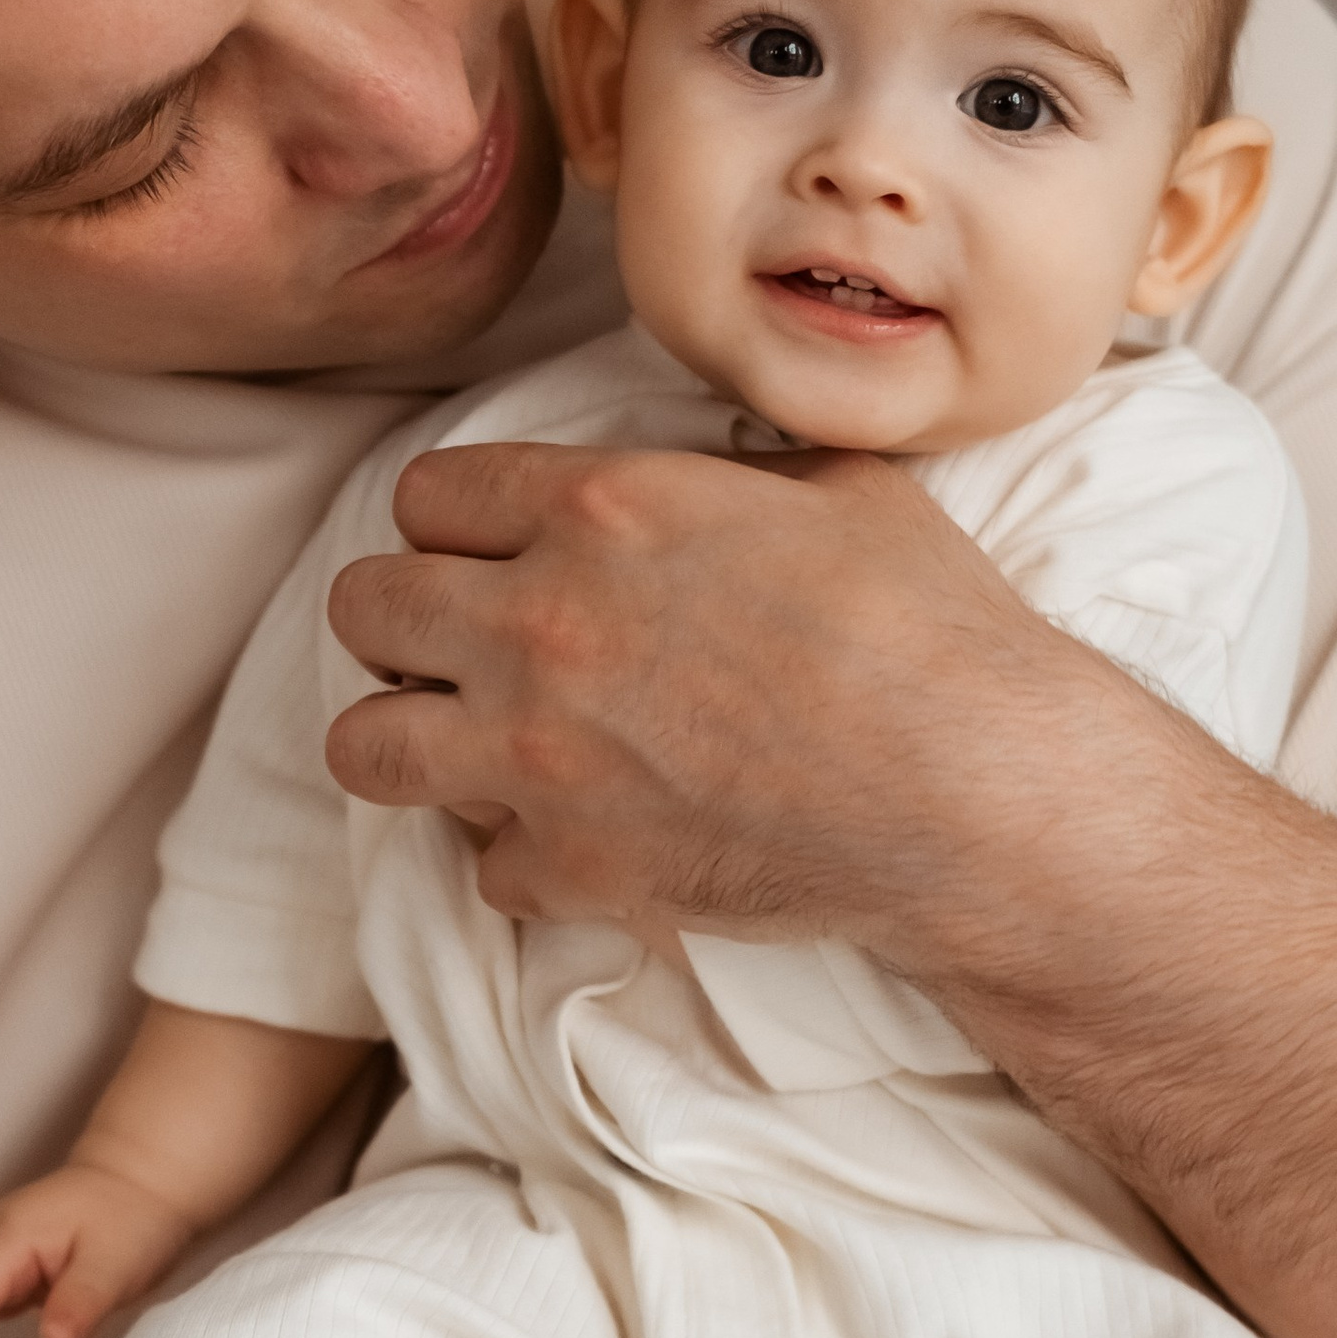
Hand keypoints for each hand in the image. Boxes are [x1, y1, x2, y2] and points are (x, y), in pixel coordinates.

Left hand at [322, 438, 1082, 964]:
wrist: (973, 789)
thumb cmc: (928, 628)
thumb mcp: (835, 488)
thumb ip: (728, 474)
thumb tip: (709, 471)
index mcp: (598, 510)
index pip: (426, 494)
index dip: (456, 523)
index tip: (490, 552)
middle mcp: (539, 624)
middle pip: (363, 606)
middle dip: (401, 623)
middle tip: (459, 646)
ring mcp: (538, 755)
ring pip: (365, 746)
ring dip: (410, 741)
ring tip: (470, 746)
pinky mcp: (570, 866)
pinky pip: (480, 865)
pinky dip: (524, 859)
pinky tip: (582, 839)